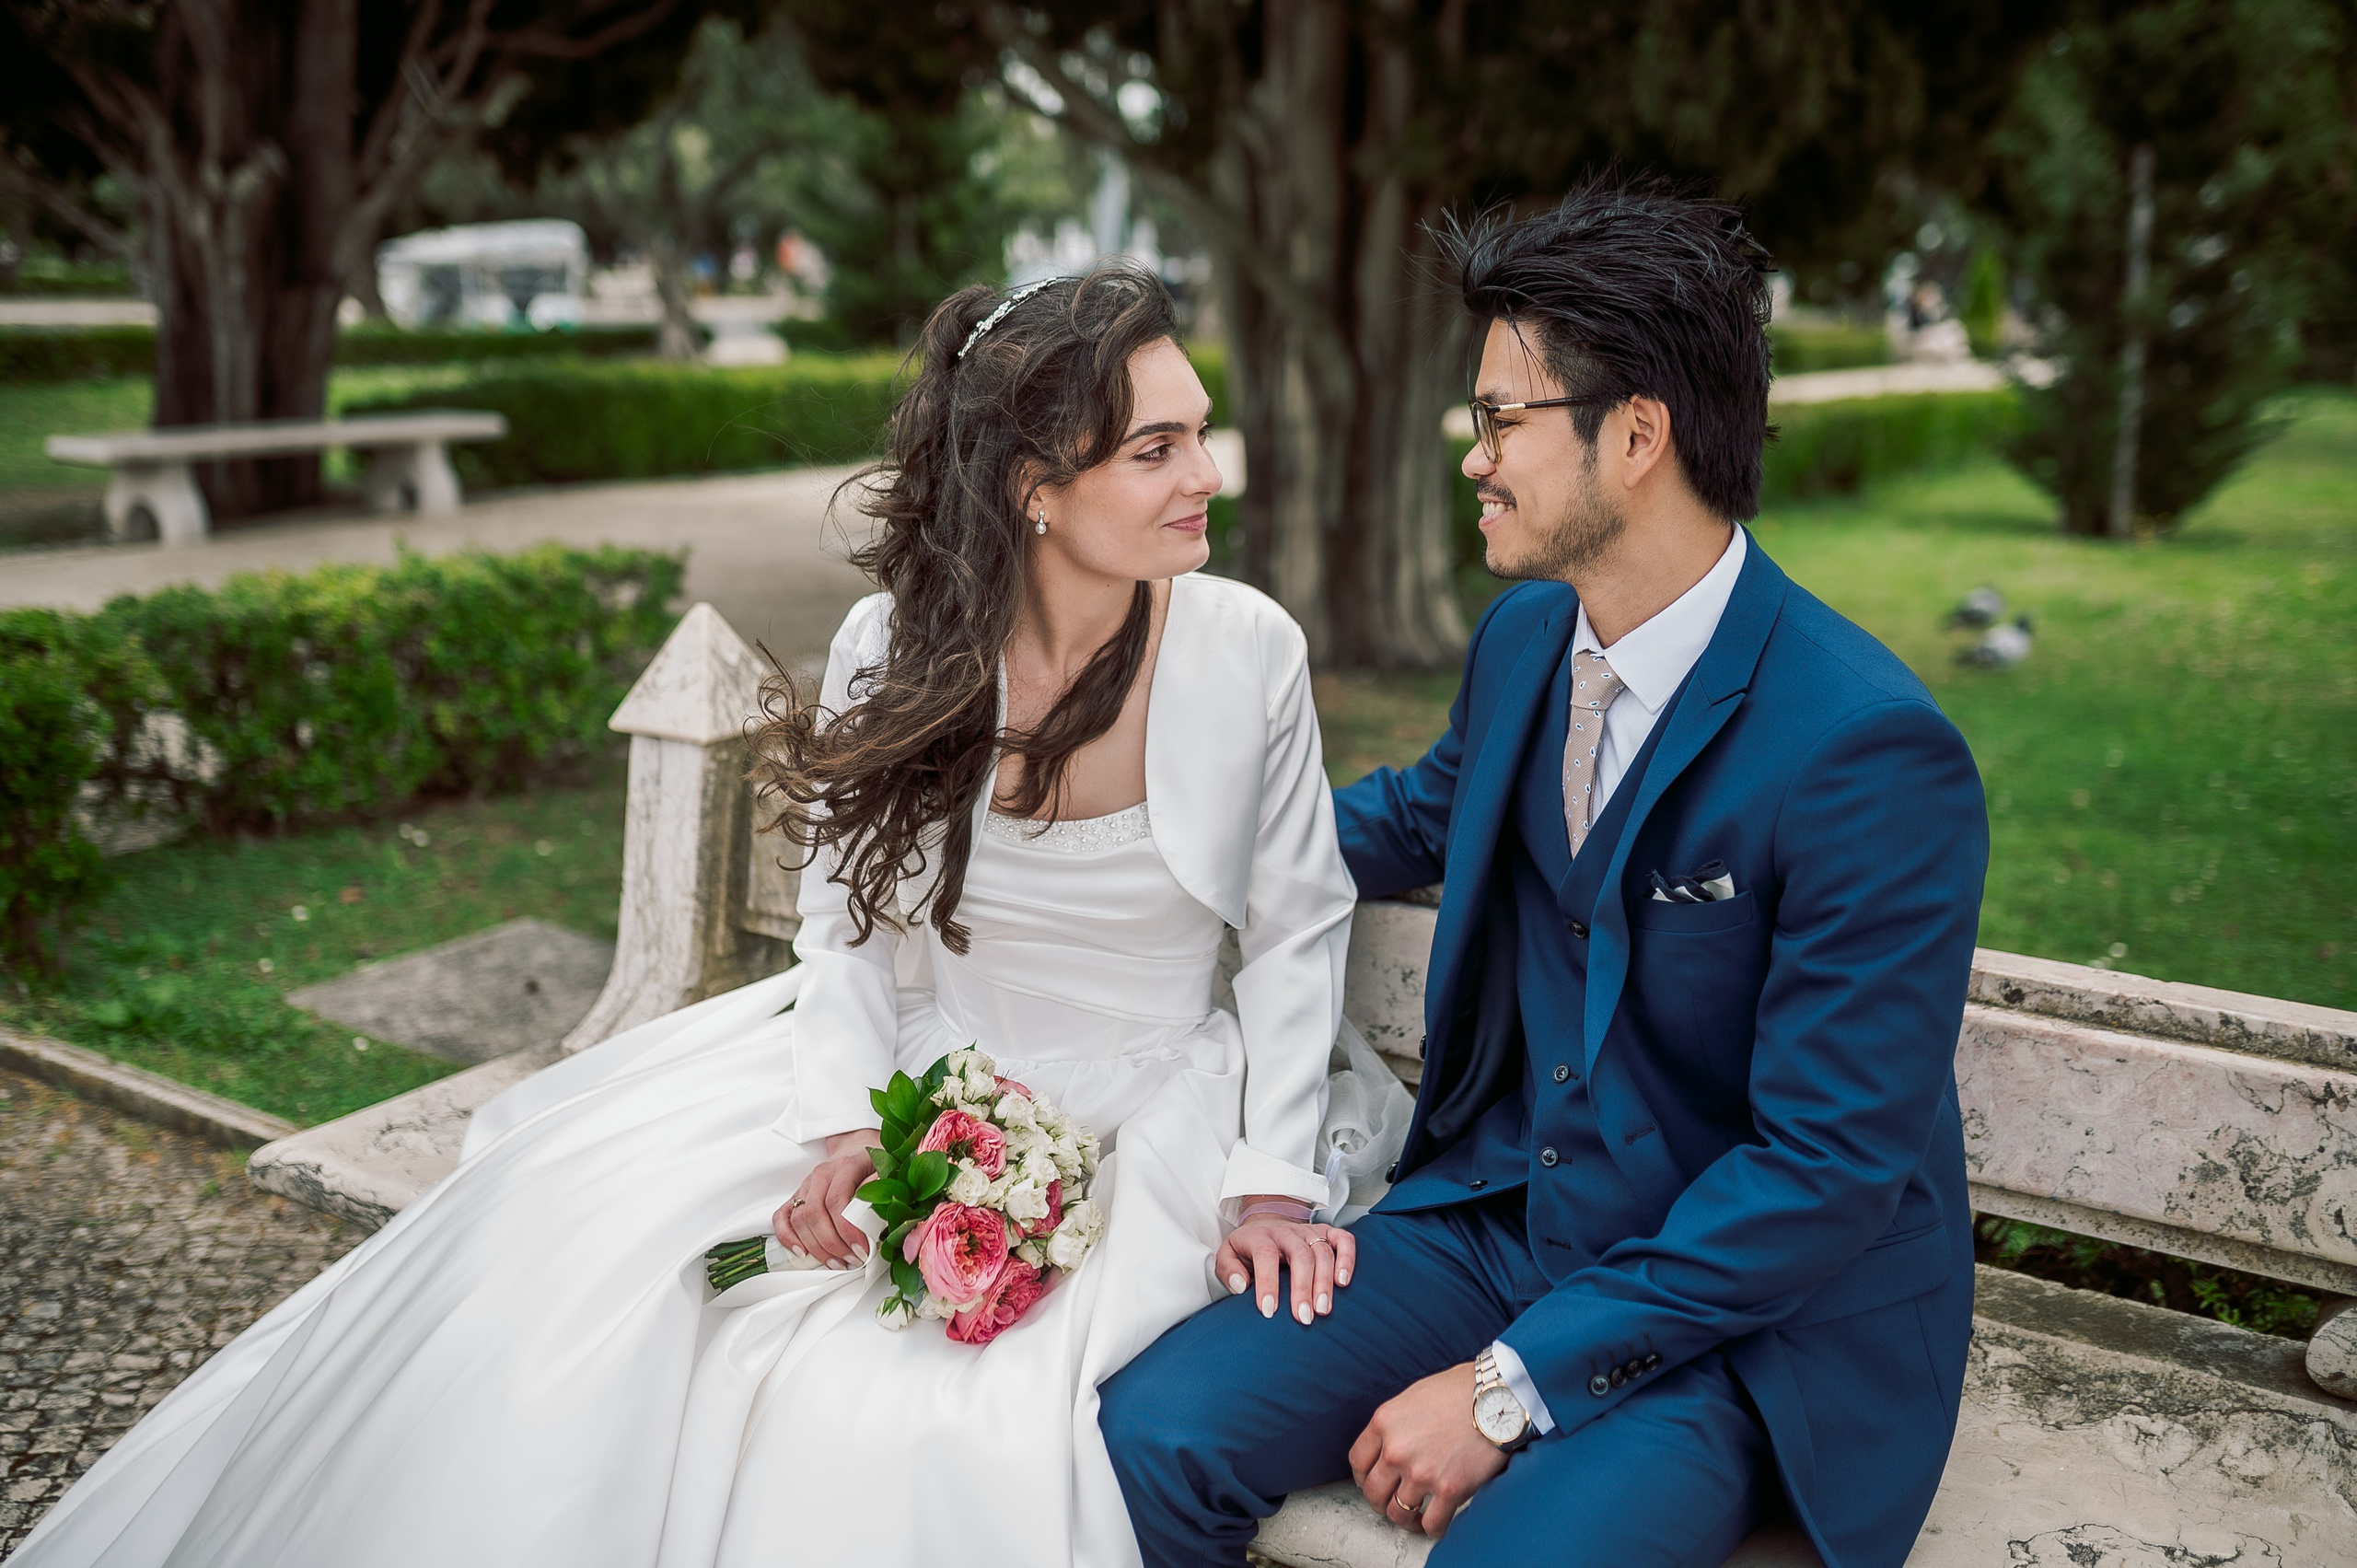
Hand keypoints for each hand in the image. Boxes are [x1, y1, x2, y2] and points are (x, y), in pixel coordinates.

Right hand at [773, 1129, 879, 1268]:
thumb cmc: (871, 1162)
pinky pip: (782, 1216)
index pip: (836, 1201)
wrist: (855, 1148)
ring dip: (815, 1247)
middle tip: (851, 1260)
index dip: (846, 1229)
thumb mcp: (885, 1168)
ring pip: (799, 1219)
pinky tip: (802, 1253)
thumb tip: (880, 1208)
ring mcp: (806, 1185)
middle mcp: (821, 1175)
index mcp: (844, 1166)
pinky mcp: (797, 1195)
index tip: (861, 1249)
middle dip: (832, 1244)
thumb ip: (882, 1186)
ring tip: (835, 1262)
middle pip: (814, 1213)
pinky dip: (787, 1237)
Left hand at [1213, 1197, 1356, 1325]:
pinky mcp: (1326, 1232)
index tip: (1269, 1310)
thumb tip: (1241, 1286)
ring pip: (1322, 1251)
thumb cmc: (1248, 1247)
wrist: (1266, 1222)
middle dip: (1303, 1288)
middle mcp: (1286, 1232)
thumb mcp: (1227, 1254)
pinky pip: (1343, 1239)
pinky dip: (1347, 1258)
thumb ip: (1228, 1270)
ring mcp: (1308, 1231)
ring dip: (1325, 1281)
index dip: (1268, 1282)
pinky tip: (1343, 1282)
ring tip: (1323, 1310)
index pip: (1265, 1255)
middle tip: (1304, 1317)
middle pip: (1300, 1255)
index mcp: (1260, 1236)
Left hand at [1348, 1362, 1506, 1539]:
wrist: (1496, 1396)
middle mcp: (1396, 1450)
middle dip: (1380, 1503)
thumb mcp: (1413, 1397)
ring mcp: (1421, 1472)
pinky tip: (1436, 1523)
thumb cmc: (1460, 1391)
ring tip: (1414, 1518)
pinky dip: (1432, 1528)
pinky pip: (1432, 1524)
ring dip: (1405, 1519)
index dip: (1364, 1477)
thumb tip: (1390, 1446)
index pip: (1358, 1461)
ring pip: (1398, 1513)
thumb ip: (1396, 1424)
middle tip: (1391, 1504)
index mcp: (1384, 1423)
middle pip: (1373, 1492)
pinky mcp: (1449, 1489)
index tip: (1373, 1482)